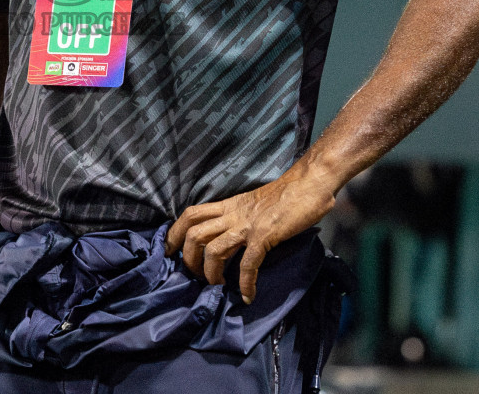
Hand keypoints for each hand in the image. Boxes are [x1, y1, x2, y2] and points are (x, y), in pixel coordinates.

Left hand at [164, 165, 337, 303]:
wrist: (308, 183)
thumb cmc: (286, 194)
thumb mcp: (252, 203)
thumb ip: (239, 216)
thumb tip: (231, 235)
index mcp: (228, 205)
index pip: (191, 214)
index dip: (175, 233)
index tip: (170, 251)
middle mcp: (232, 214)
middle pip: (194, 234)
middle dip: (189, 259)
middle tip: (196, 276)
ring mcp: (247, 225)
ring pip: (214, 250)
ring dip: (212, 274)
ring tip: (218, 287)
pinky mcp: (264, 236)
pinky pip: (247, 264)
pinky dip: (245, 283)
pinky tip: (247, 295)